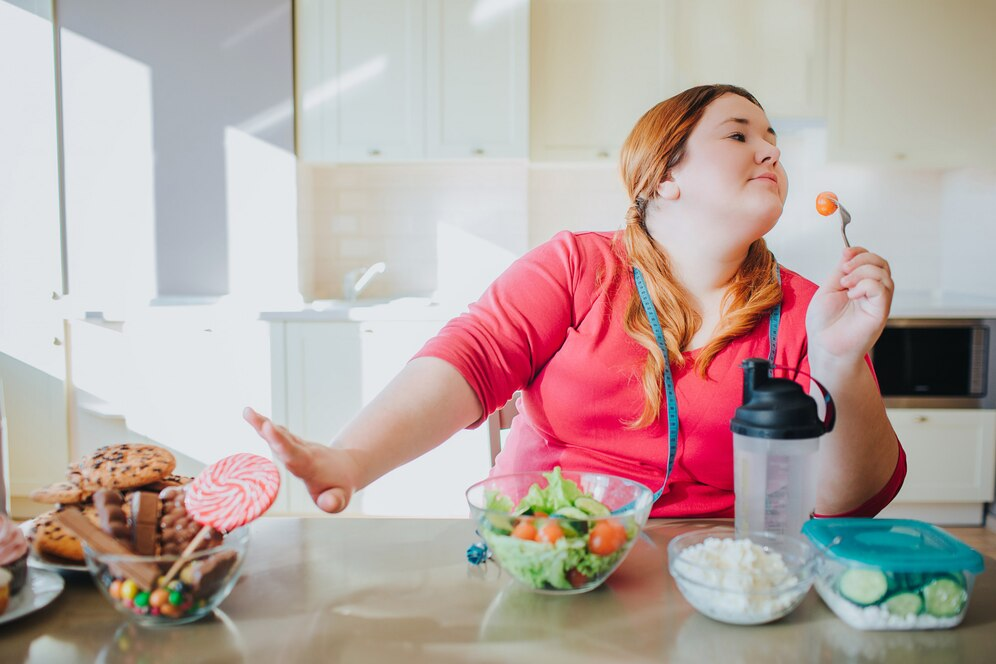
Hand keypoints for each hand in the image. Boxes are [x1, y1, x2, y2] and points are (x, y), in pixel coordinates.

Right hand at [243, 407, 357, 512]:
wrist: (348, 468)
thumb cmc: (340, 487)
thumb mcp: (341, 498)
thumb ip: (333, 502)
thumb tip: (327, 503)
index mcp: (310, 466)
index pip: (293, 454)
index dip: (280, 442)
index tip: (268, 427)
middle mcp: (304, 452)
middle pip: (284, 441)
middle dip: (269, 431)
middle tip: (253, 416)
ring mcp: (299, 447)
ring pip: (281, 434)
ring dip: (262, 423)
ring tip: (247, 411)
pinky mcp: (294, 445)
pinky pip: (279, 434)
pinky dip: (264, 426)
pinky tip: (251, 416)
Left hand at [806, 247, 893, 364]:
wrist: (824, 347)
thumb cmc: (824, 324)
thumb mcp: (828, 289)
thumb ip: (840, 272)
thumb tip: (848, 254)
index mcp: (860, 286)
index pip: (871, 260)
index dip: (860, 252)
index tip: (845, 254)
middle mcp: (872, 293)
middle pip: (881, 264)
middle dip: (863, 258)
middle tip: (844, 270)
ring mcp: (877, 302)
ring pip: (883, 274)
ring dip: (862, 272)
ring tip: (845, 284)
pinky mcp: (880, 312)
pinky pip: (882, 289)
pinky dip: (866, 285)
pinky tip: (852, 295)